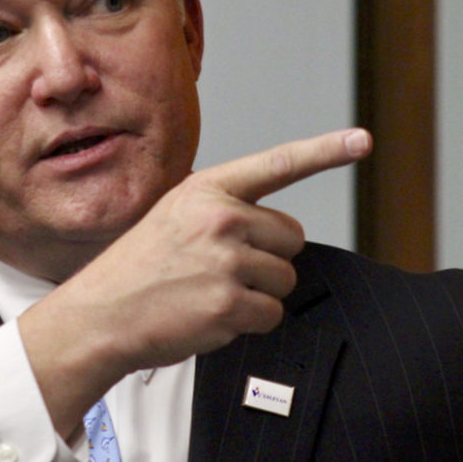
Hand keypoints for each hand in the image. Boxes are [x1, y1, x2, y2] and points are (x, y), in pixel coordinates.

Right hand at [18, 127, 371, 436]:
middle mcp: (220, 218)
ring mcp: (225, 261)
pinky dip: (247, 322)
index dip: (325, 151)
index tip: (361, 140)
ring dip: (257, 292)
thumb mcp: (174, 215)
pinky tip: (210, 314)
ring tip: (209, 291)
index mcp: (207, 190)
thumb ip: (222, 210)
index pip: (277, 164)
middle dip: (268, 257)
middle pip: (291, 237)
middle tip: (221, 268)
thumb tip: (273, 229)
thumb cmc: (140, 266)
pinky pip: (270, 314)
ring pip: (284, 279)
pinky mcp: (229, 304)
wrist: (102, 313)